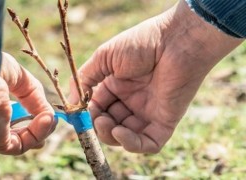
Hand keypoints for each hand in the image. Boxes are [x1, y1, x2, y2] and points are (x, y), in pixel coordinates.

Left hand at [0, 52, 55, 154]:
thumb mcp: (14, 77)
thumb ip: (31, 95)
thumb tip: (48, 114)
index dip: (16, 117)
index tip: (34, 112)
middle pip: (4, 135)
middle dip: (29, 130)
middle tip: (48, 121)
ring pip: (15, 142)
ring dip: (38, 131)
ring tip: (52, 118)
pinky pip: (21, 144)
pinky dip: (38, 133)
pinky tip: (48, 119)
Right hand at [70, 0, 242, 152]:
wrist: (176, 40)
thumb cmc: (141, 44)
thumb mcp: (104, 57)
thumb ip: (85, 78)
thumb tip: (70, 103)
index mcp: (117, 86)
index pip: (97, 107)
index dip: (87, 114)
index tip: (77, 115)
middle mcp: (131, 101)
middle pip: (110, 125)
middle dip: (98, 126)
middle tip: (96, 119)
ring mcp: (148, 113)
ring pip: (126, 137)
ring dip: (111, 136)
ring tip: (107, 124)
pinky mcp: (164, 122)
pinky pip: (148, 144)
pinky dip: (132, 144)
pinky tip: (120, 131)